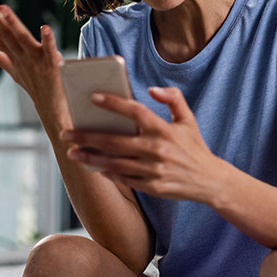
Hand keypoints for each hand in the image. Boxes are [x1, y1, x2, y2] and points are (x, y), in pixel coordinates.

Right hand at [0, 0, 69, 130]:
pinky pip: (49, 51)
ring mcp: (35, 61)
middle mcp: (21, 57)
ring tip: (3, 8)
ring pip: (22, 39)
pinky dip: (47, 40)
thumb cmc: (37, 88)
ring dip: (13, 24)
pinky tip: (44, 28)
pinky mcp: (52, 66)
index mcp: (13, 56)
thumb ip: (2, 61)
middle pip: (4, 33)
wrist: (53, 111)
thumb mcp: (17, 73)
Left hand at [59, 86, 226, 202]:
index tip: (92, 97)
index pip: (134, 111)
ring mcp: (153, 170)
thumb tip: (152, 90)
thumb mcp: (188, 119)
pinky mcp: (151, 186)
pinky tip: (93, 167)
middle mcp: (156, 149)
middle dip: (86, 136)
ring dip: (90, 158)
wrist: (209, 180)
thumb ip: (173, 98)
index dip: (113, 103)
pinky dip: (107, 173)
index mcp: (163, 129)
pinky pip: (123, 179)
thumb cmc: (194, 146)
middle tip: (67, 133)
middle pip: (114, 141)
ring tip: (72, 153)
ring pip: (113, 163)